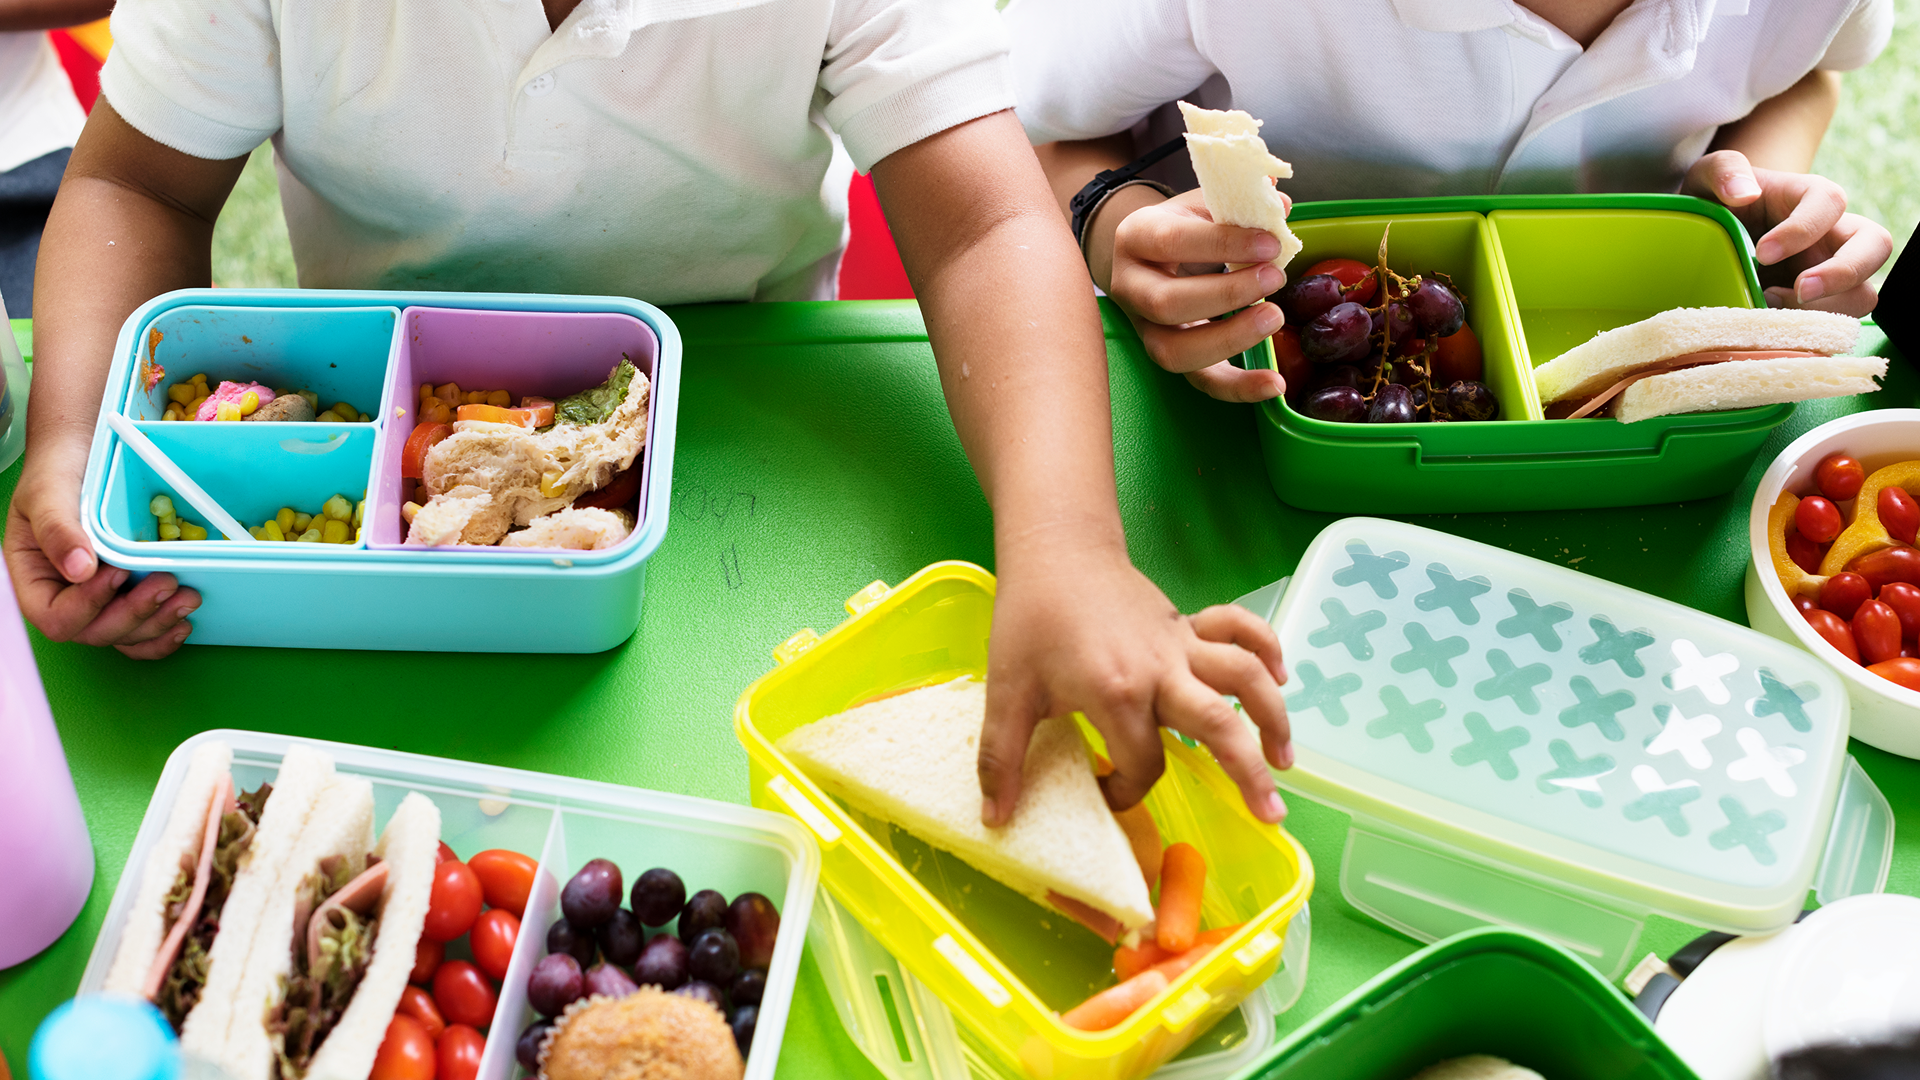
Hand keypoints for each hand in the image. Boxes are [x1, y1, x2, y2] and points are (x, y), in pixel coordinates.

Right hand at [4, 449, 198, 657]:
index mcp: (35, 577)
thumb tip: (79, 570)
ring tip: (187, 598)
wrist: (85, 452)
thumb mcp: (48, 491)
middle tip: (168, 584)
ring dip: (157, 625)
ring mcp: (98, 598)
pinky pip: (140, 630)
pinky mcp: (126, 594)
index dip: (88, 605)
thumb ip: (57, 529)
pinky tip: (183, 620)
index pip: (53, 616)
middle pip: (93, 632)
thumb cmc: (59, 469)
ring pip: (123, 635)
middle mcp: (64, 595)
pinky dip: (162, 631)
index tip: (118, 572)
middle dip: (133, 615)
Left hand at [977, 546, 1291, 827]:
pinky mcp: (1188, 624)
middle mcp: (1160, 670)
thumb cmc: (1030, 619)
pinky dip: (1266, 648)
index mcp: (1116, 692)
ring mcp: (1180, 644)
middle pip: (1220, 725)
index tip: (1107, 793)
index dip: (1127, 791)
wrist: (1056, 551)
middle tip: (1271, 816)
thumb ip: (1002, 758)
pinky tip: (1280, 677)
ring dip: (1273, 717)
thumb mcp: (1007, 690)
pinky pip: (1240, 631)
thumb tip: (995, 820)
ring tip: (1284, 762)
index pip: (1143, 763)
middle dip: (1249, 774)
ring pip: (1244, 677)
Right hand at [1104, 189, 1291, 402]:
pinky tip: (1274, 384)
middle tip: (1275, 277)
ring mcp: (1144, 328)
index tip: (1271, 243)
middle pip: (1166, 304)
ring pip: (1173, 352)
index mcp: (1136, 238)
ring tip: (1274, 317)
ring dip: (1229, 338)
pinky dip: (1238, 388)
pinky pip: (1198, 381)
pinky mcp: (1168, 355)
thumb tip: (1280, 205)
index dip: (1222, 244)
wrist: (1151, 255)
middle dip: (1227, 293)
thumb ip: (1238, 204)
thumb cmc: (1183, 227)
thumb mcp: (1202, 205)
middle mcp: (1130, 287)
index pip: (1171, 242)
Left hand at [1683, 150, 1891, 314]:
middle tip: (1798, 291)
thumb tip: (1743, 192)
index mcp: (1810, 197)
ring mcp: (1830, 272)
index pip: (1830, 202)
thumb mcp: (1708, 176)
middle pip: (1875, 246)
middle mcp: (1832, 234)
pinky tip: (1772, 327)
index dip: (1803, 229)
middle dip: (1843, 272)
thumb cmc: (1717, 202)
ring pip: (1864, 292)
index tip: (1762, 252)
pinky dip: (1810, 331)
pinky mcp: (1817, 305)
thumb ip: (1724, 170)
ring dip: (1827, 308)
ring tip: (1774, 309)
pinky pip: (1834, 323)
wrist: (1711, 236)